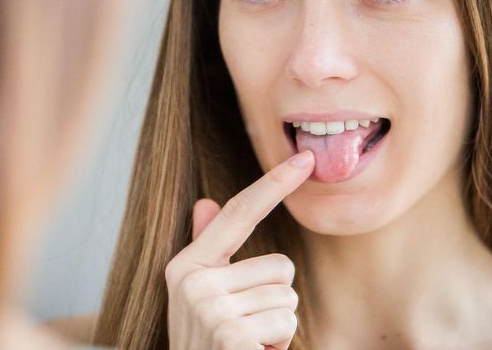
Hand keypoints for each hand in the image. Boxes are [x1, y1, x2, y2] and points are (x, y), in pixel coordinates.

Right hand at [165, 151, 314, 349]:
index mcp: (186, 267)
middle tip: (245, 332)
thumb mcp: (200, 300)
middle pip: (280, 267)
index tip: (305, 160)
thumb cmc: (205, 347)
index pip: (239, 214)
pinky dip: (277, 348)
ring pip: (288, 298)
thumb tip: (207, 203)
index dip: (274, 184)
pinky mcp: (230, 335)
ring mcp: (210, 309)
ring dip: (277, 329)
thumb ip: (207, 251)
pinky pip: (286, 324)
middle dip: (276, 303)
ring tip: (246, 347)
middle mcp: (193, 282)